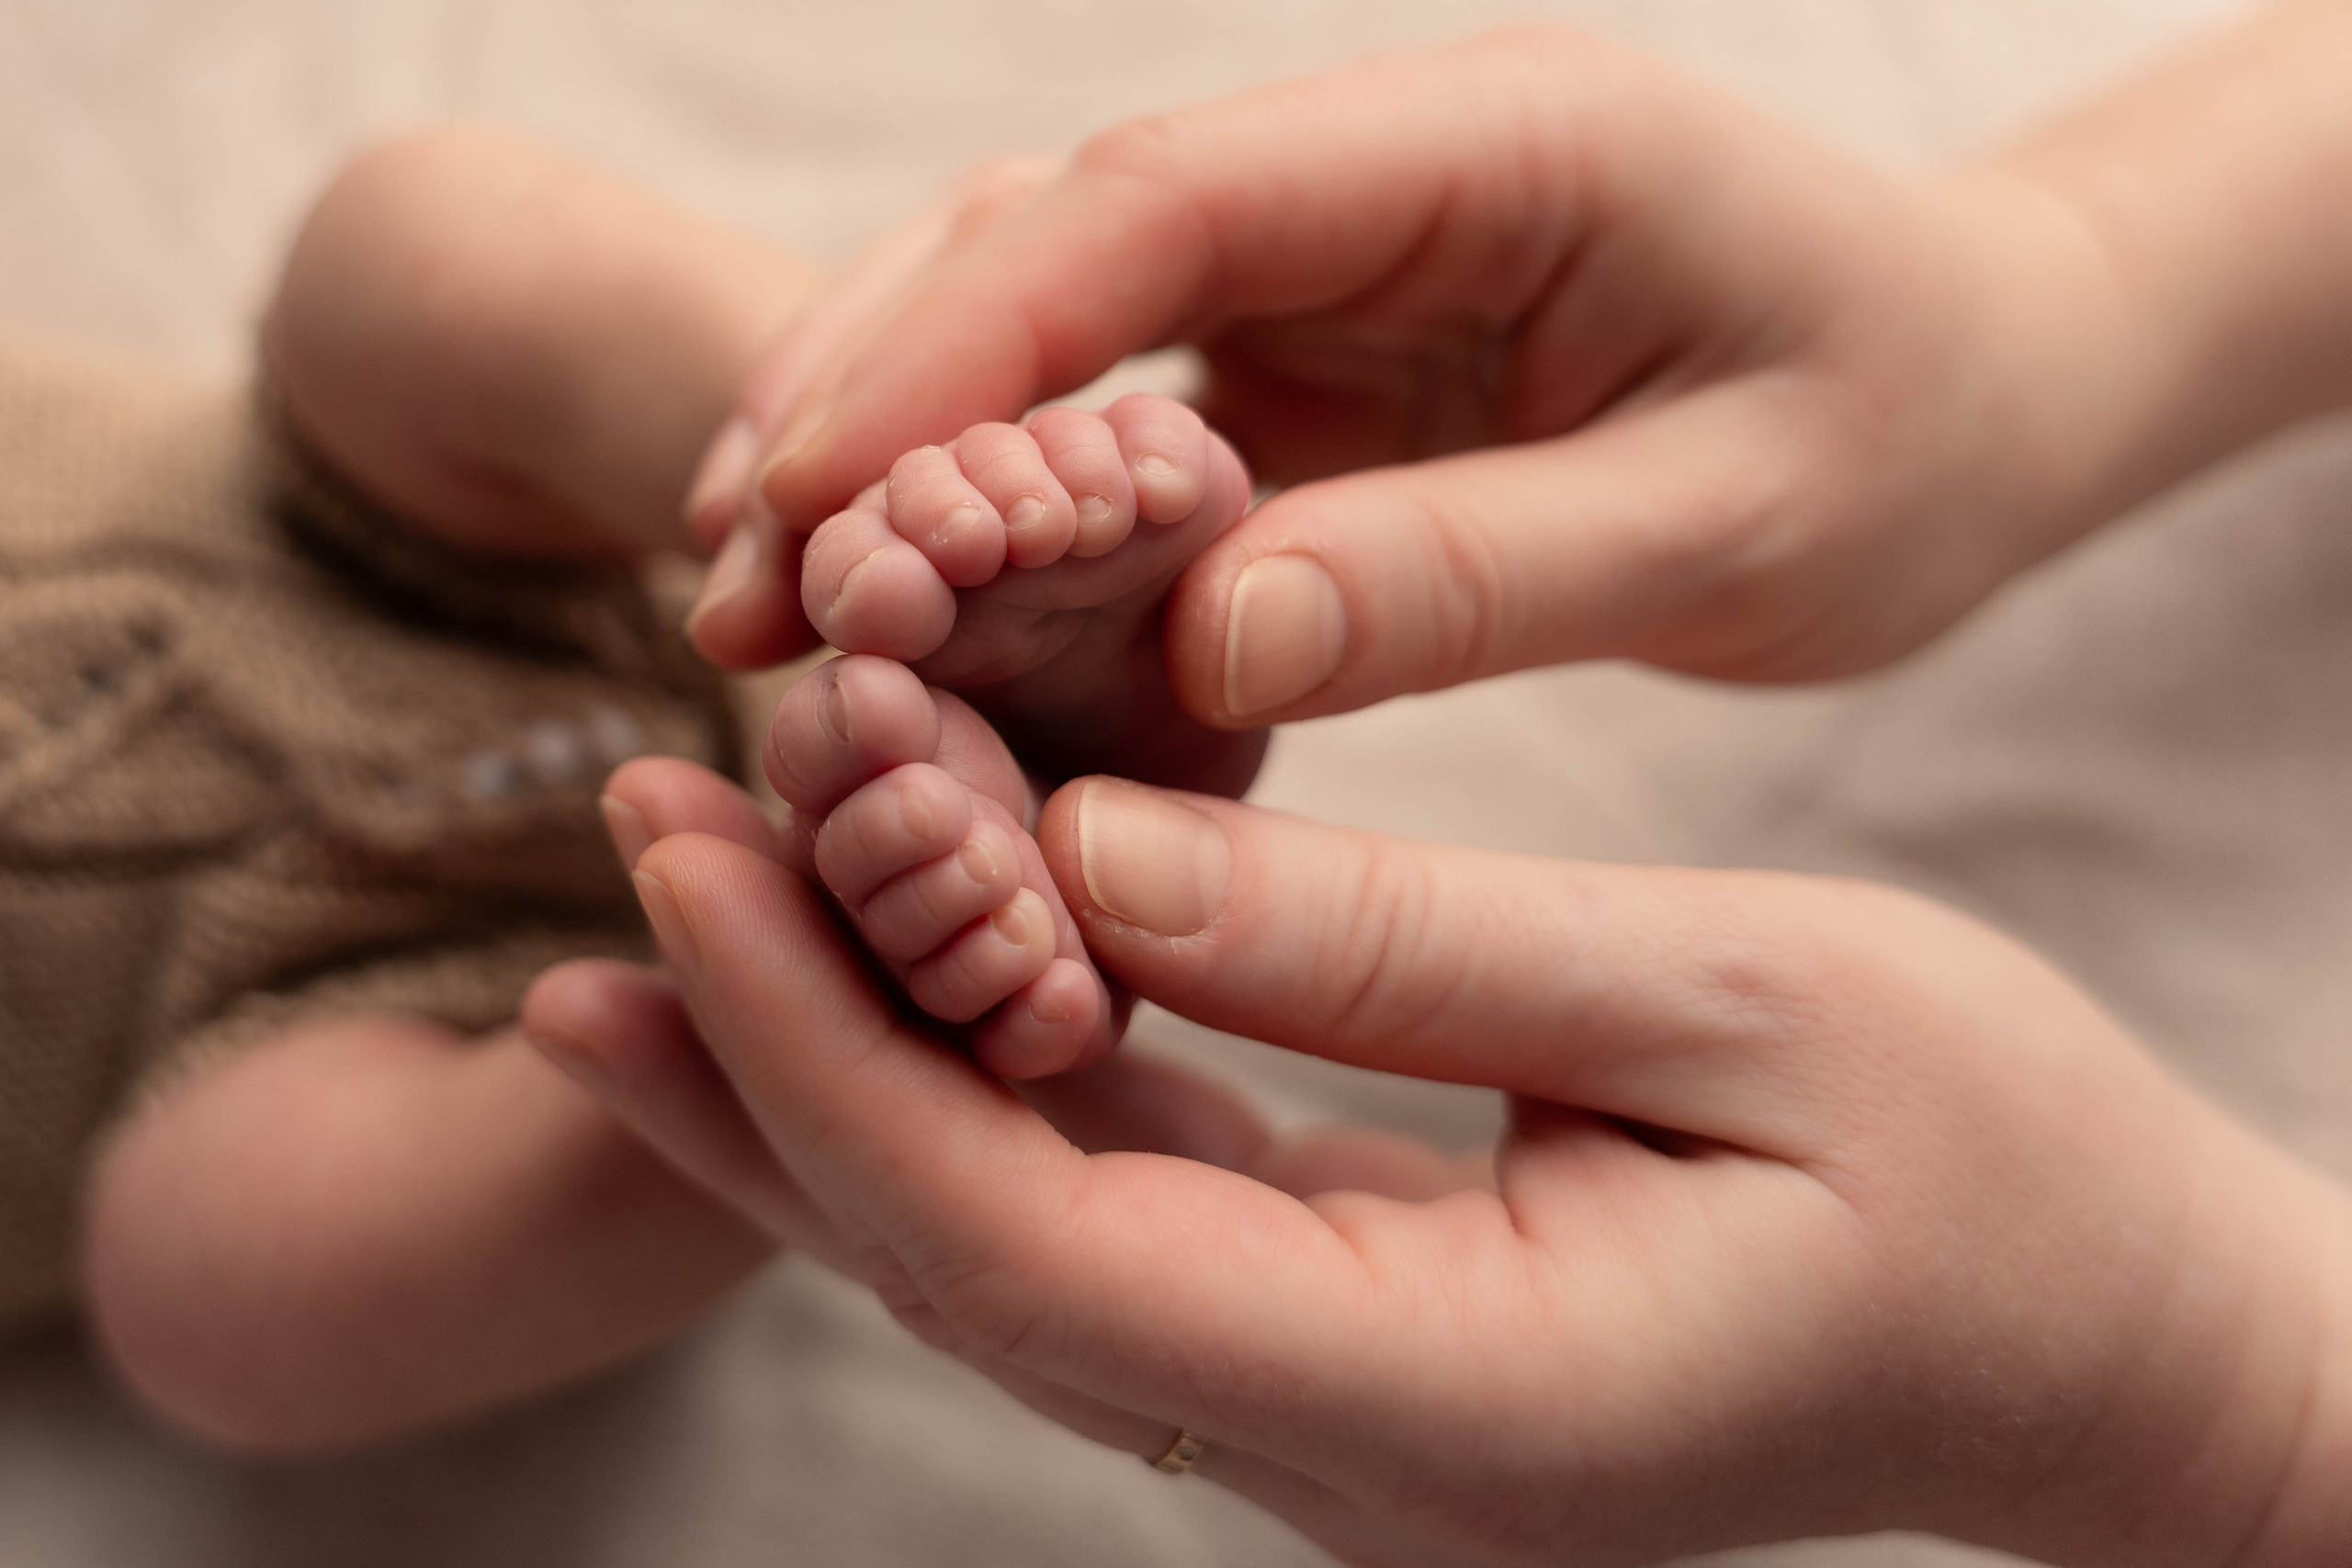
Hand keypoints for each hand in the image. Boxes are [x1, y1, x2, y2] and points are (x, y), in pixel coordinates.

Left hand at [526, 762, 2351, 1566]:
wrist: (2101, 1340)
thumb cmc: (1992, 1169)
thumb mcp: (1733, 1007)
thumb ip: (1409, 951)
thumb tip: (1098, 851)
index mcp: (1437, 1393)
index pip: (1024, 1234)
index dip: (824, 1041)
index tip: (693, 840)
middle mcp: (1332, 1441)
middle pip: (956, 1261)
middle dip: (769, 1046)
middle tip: (626, 833)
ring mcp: (1324, 1407)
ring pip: (999, 1245)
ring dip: (834, 1067)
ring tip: (671, 895)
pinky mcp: (1340, 1333)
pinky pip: (1101, 1211)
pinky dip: (972, 1081)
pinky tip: (883, 962)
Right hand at [682, 24, 2152, 710]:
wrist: (1980, 392)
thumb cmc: (1902, 434)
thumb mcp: (1739, 522)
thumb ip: (1473, 572)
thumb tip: (1200, 651)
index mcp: (1489, 147)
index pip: (1160, 200)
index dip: (962, 342)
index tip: (807, 487)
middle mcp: (1375, 182)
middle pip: (1055, 243)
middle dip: (870, 394)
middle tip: (723, 571)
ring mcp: (1333, 272)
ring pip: (1052, 324)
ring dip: (895, 450)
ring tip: (752, 593)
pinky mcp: (1317, 367)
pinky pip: (1118, 422)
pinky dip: (1001, 513)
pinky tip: (906, 612)